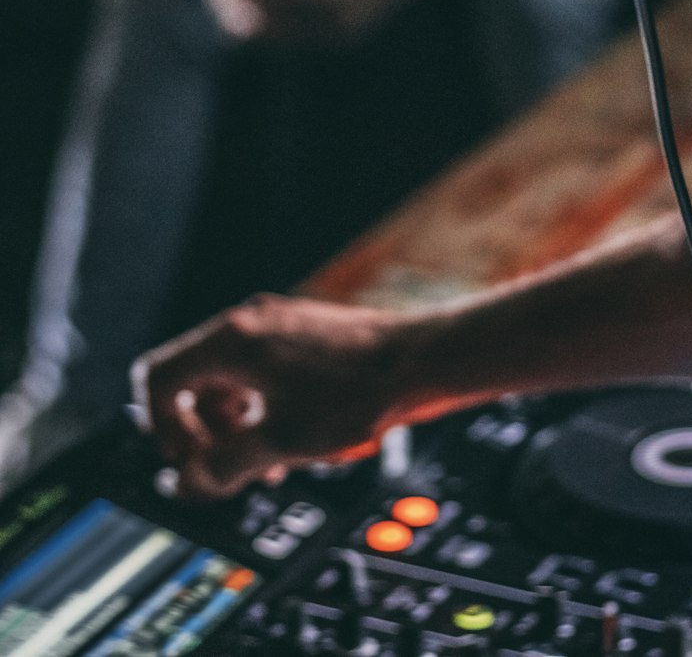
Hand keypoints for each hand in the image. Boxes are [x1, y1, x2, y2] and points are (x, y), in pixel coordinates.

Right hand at [131, 294, 410, 497]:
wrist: (421, 360)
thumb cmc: (356, 393)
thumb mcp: (279, 442)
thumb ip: (222, 466)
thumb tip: (187, 483)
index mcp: (232, 339)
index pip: (157, 377)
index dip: (160, 428)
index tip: (192, 462)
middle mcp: (250, 322)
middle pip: (192, 382)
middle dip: (203, 434)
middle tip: (231, 472)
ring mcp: (279, 324)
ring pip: (228, 380)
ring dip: (234, 426)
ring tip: (267, 464)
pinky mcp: (303, 335)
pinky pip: (260, 373)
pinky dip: (262, 408)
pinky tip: (291, 441)